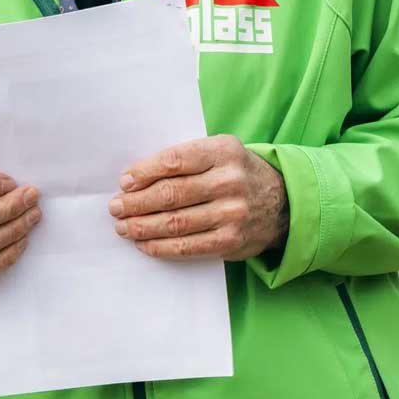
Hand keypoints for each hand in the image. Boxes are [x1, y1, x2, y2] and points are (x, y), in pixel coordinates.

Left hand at [109, 134, 287, 260]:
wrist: (282, 202)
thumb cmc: (237, 173)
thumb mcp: (219, 152)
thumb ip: (185, 159)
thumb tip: (136, 179)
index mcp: (223, 151)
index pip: (175, 161)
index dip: (144, 172)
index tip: (124, 182)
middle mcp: (229, 181)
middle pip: (171, 194)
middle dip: (136, 203)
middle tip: (115, 207)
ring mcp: (232, 213)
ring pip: (175, 223)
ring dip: (142, 226)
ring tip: (123, 226)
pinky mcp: (230, 241)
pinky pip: (187, 246)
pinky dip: (160, 246)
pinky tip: (144, 243)